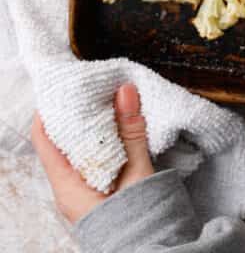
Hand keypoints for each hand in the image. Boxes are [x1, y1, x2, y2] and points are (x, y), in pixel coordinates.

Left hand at [31, 83, 153, 224]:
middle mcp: (67, 189)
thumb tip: (124, 90)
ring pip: (76, 151)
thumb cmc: (138, 220)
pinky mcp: (94, 194)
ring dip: (89, 126)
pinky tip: (113, 127)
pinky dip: (98, 141)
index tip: (65, 85)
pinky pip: (89, 161)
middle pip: (60, 142)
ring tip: (105, 100)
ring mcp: (79, 193)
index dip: (51, 110)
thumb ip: (131, 132)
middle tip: (91, 86)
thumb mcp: (137, 174)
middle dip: (75, 112)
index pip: (44, 139)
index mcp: (67, 186)